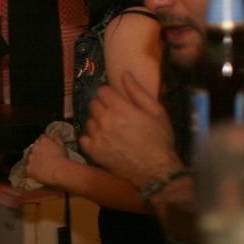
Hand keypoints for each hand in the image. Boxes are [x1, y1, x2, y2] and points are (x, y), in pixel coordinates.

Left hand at [24, 133, 68, 186]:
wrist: (59, 170)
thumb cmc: (62, 158)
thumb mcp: (62, 146)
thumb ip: (57, 138)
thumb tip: (56, 132)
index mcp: (43, 141)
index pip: (41, 138)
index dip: (44, 142)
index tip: (47, 146)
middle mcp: (35, 148)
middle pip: (33, 148)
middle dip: (37, 152)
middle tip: (43, 158)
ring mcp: (30, 158)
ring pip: (28, 158)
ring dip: (32, 161)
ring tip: (39, 167)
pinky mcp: (28, 168)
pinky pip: (25, 171)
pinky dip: (28, 172)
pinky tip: (32, 175)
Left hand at [80, 71, 180, 188]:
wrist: (156, 170)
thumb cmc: (159, 140)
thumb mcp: (156, 111)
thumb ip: (137, 91)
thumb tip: (125, 74)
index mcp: (119, 108)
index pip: (102, 90)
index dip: (109, 93)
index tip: (116, 99)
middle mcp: (104, 120)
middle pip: (93, 103)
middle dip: (103, 105)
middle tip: (115, 115)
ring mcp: (96, 136)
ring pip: (89, 120)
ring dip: (97, 121)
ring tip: (112, 129)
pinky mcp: (93, 151)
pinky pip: (84, 138)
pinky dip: (91, 138)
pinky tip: (103, 140)